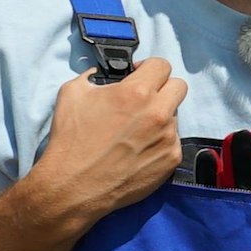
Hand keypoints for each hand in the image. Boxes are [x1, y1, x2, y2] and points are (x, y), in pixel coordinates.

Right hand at [27, 57, 186, 230]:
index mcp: (137, 92)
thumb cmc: (71, 139)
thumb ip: (93, 76)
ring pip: (175, 116)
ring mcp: (168, 137)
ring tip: (135, 131)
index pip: (162, 65)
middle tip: (144, 99)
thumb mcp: (72, 93)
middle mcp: (158, 112)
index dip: (149, 68)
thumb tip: (103, 73)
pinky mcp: (172, 159)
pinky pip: (173, 141)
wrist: (75, 185)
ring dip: (160, 117)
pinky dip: (159, 141)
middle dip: (163, 88)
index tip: (139, 76)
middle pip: (179, 87)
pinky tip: (138, 150)